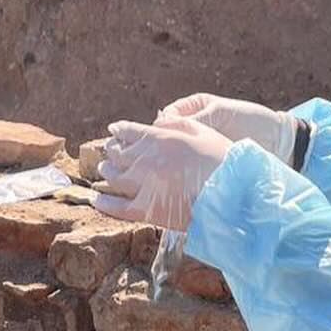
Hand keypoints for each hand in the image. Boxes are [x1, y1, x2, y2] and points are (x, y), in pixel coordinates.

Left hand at [92, 116, 230, 228]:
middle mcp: (146, 160)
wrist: (232, 195)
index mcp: (159, 138)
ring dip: (106, 171)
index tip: (114, 130)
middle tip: (109, 151)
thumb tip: (159, 119)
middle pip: (117, 153)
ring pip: (113, 177)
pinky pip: (116, 207)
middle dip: (111, 150)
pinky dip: (104, 202)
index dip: (119, 130)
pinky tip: (98, 199)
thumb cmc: (222, 160)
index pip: (128, 130)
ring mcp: (143, 185)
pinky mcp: (146, 210)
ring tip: (104, 170)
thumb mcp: (202, 130)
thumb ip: (177, 123)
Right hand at [156, 93, 295, 160]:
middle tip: (161, 155)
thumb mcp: (221, 113)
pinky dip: (185, 169)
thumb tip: (163, 124)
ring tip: (171, 166)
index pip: (168, 115)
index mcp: (195, 106)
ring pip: (177, 151)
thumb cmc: (250, 119)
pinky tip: (183, 174)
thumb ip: (195, 118)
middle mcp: (194, 125)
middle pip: (169, 134)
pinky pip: (190, 164)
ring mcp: (200, 144)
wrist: (277, 141)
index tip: (162, 136)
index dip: (162, 125)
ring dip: (174, 158)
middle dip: (165, 143)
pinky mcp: (207, 161)